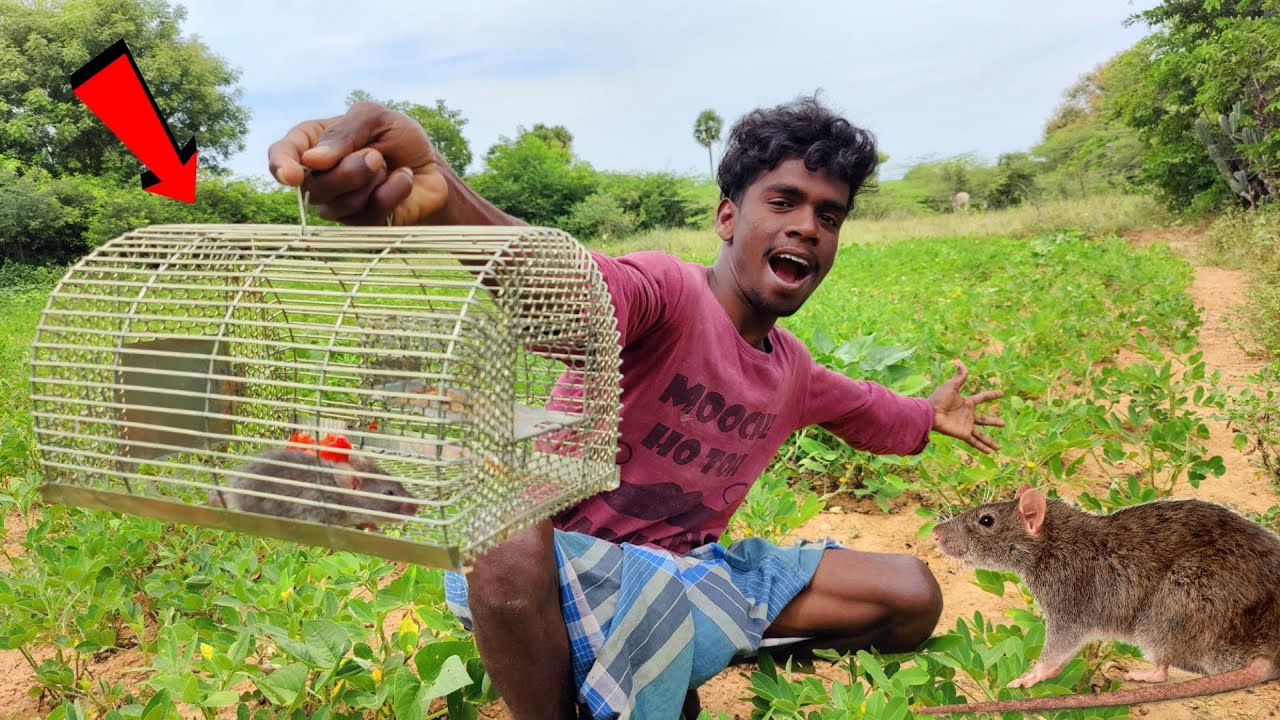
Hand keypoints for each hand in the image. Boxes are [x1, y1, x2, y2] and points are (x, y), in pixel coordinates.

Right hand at [267, 102, 449, 225]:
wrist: (432, 166)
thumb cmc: (398, 138)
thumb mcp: (373, 117)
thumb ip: (343, 131)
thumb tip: (312, 160)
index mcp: (311, 145)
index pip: (280, 157)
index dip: (281, 167)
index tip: (292, 175)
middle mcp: (319, 179)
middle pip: (312, 186)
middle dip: (349, 170)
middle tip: (376, 155)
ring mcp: (338, 206)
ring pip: (339, 204)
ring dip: (371, 180)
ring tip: (388, 166)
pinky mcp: (363, 225)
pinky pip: (369, 214)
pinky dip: (393, 190)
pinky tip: (402, 180)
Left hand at [927, 360, 1002, 452]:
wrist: (930, 413)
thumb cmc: (939, 399)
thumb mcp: (951, 385)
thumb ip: (959, 375)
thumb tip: (959, 361)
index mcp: (966, 403)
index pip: (982, 398)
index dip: (991, 395)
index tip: (1001, 393)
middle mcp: (967, 415)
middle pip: (984, 419)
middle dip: (993, 421)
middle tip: (1003, 423)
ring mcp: (966, 425)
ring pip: (981, 434)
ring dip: (989, 440)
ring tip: (998, 447)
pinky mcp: (963, 433)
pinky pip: (974, 441)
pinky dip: (982, 447)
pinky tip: (990, 452)